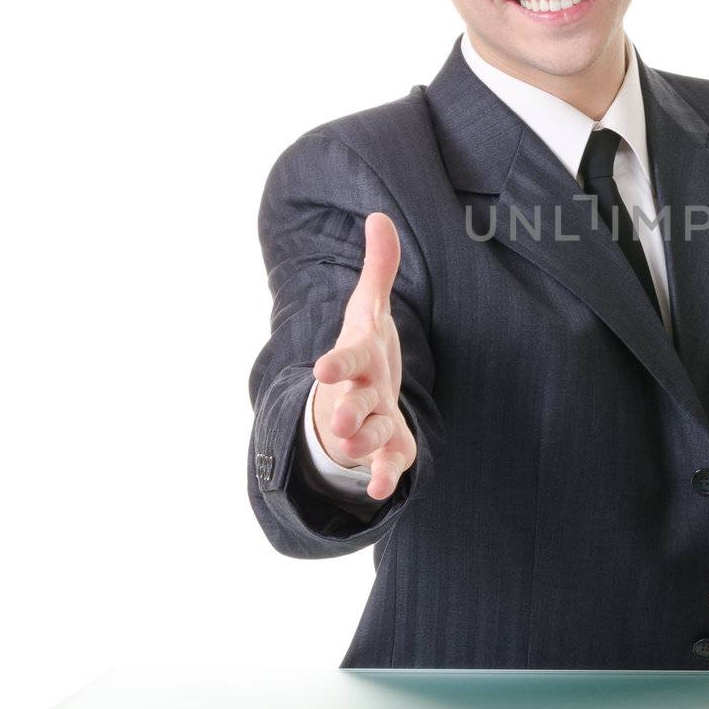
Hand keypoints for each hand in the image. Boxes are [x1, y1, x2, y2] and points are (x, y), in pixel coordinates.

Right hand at [311, 212, 415, 500]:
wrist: (354, 401)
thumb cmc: (363, 352)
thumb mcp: (370, 309)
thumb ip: (379, 267)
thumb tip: (379, 216)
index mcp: (356, 361)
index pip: (345, 360)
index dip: (336, 365)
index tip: (321, 369)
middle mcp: (357, 395)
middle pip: (350, 406)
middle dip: (347, 413)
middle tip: (342, 421)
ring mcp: (369, 424)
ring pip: (366, 438)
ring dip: (366, 443)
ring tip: (364, 446)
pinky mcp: (387, 448)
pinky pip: (386, 465)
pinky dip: (384, 477)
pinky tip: (385, 492)